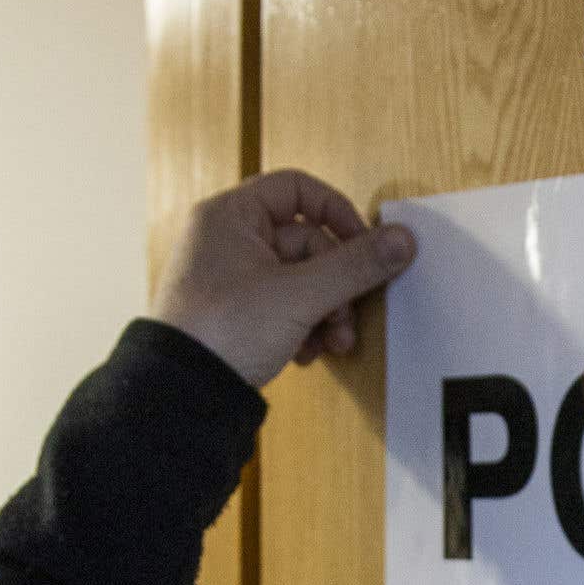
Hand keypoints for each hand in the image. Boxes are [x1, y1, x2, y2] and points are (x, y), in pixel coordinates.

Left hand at [151, 169, 415, 388]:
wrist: (183, 394)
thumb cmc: (221, 332)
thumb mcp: (300, 295)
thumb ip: (355, 265)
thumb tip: (400, 241)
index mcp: (230, 216)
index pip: (297, 190)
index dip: (337, 213)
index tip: (365, 244)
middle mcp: (227, 240)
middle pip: (307, 243)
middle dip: (336, 285)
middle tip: (348, 315)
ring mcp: (230, 278)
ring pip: (299, 280)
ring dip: (326, 311)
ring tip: (333, 341)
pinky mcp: (235, 313)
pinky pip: (283, 306)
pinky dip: (303, 327)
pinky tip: (307, 353)